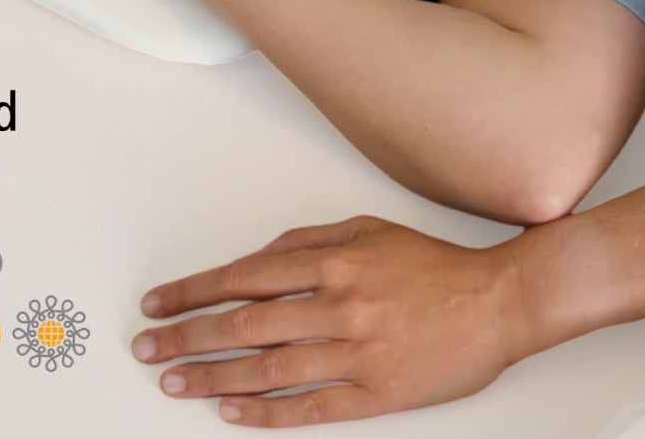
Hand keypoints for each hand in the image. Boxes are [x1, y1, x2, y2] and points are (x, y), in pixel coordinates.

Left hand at [131, 214, 559, 427]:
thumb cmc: (433, 266)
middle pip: (244, 324)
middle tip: (146, 347)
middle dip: (186, 335)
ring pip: (267, 368)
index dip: (194, 292)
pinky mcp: (376, 393)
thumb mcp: (369, 229)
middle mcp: (338, 305)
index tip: (159, 302)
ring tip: (173, 382)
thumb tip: (259, 256)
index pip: (243, 277)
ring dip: (213, 377)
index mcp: (333, 262)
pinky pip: (310, 408)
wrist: (498, 302)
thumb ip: (310, 241)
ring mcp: (356, 352)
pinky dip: (265, 414)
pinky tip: (232, 415)